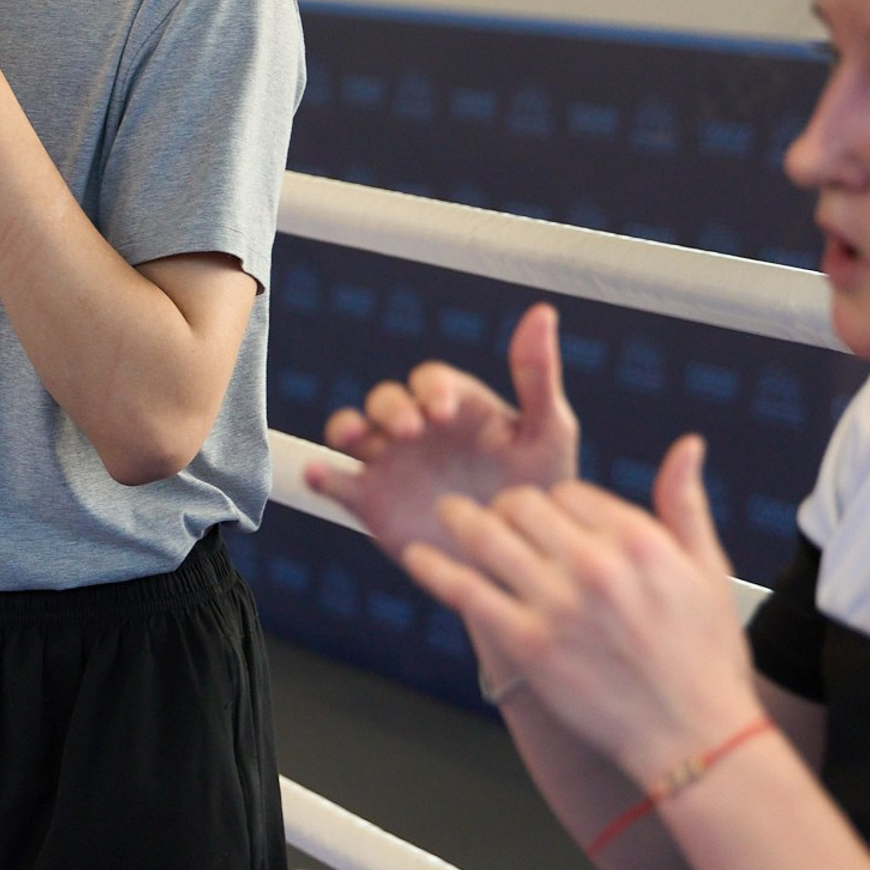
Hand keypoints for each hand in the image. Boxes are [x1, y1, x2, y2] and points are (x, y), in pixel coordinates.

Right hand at [311, 302, 579, 559]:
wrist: (519, 558)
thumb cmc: (540, 490)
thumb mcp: (549, 432)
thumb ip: (538, 375)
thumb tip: (542, 311)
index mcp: (456, 406)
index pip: (430, 381)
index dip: (430, 389)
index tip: (443, 412)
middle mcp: (417, 429)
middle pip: (385, 400)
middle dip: (390, 408)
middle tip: (409, 431)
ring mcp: (389, 463)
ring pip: (351, 431)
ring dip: (348, 428)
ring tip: (356, 439)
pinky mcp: (369, 501)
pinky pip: (336, 483)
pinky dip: (320, 475)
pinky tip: (320, 475)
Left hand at [400, 436, 760, 784]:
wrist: (694, 735)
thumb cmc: (705, 655)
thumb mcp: (708, 569)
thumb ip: (685, 502)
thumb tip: (686, 444)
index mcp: (638, 540)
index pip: (566, 493)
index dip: (551, 505)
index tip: (544, 520)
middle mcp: (595, 564)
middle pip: (520, 506)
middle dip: (504, 508)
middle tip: (492, 516)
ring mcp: (557, 604)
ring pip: (486, 536)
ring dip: (459, 520)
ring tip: (446, 515)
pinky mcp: (527, 643)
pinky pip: (465, 590)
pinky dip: (434, 568)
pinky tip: (416, 555)